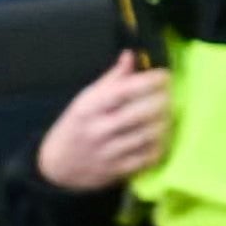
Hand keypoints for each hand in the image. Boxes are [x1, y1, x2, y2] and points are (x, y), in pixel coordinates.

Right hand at [35, 58, 170, 191]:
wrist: (56, 167)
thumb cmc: (75, 126)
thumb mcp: (85, 99)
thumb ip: (111, 79)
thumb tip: (130, 55)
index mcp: (89, 107)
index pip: (126, 90)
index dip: (151, 81)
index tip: (164, 75)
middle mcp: (99, 129)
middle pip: (143, 112)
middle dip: (164, 100)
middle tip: (169, 95)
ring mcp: (109, 152)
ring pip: (150, 134)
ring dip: (166, 122)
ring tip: (168, 114)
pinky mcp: (118, 170)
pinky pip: (149, 157)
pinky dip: (161, 145)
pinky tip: (161, 136)